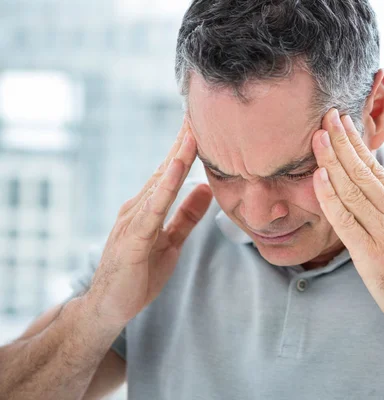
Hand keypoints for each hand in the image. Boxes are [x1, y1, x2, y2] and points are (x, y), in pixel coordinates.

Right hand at [87, 118, 212, 328]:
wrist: (109, 307)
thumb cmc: (137, 274)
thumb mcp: (172, 242)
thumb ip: (186, 216)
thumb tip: (205, 189)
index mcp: (149, 208)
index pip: (171, 172)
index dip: (187, 148)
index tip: (201, 123)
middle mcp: (138, 207)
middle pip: (165, 169)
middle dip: (182, 141)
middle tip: (197, 111)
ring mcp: (133, 221)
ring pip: (159, 183)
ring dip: (177, 157)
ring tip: (192, 131)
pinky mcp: (133, 239)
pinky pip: (153, 209)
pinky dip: (165, 187)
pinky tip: (176, 169)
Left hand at [311, 109, 383, 345]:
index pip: (377, 169)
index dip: (357, 145)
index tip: (343, 124)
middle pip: (364, 171)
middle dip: (342, 141)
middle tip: (327, 115)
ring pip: (354, 189)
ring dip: (333, 160)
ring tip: (319, 135)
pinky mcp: (372, 257)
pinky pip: (347, 221)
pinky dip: (331, 197)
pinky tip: (319, 177)